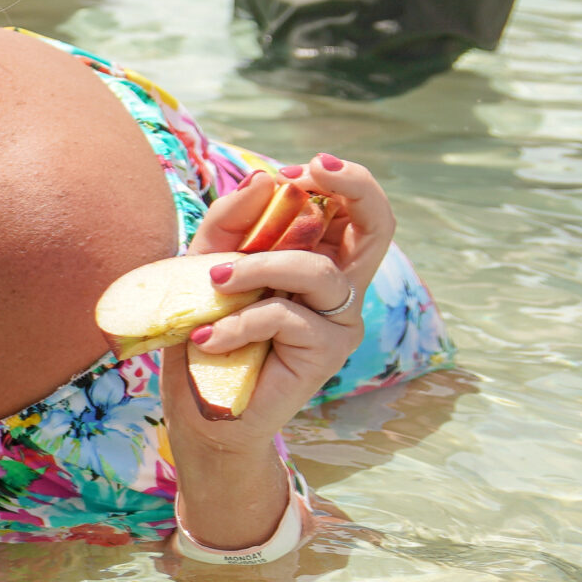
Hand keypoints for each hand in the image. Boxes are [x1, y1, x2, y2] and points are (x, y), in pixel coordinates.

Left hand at [161, 156, 394, 458]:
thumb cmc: (206, 334)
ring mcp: (339, 321)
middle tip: (309, 172)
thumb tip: (266, 179)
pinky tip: (206, 336)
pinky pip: (286, 317)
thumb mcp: (205, 267)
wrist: (202, 410)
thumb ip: (231, 223)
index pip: (350, 208)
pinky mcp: (327, 352)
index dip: (334, 180)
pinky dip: (238, 321)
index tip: (291, 171)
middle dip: (355, 187)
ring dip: (257, 268)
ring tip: (211, 283)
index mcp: (316, 259)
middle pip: (378, 227)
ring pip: (317, 271)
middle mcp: (339, 287)